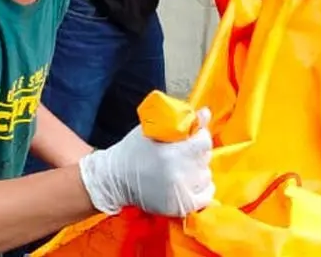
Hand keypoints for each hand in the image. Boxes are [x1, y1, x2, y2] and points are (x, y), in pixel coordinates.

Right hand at [79, 108, 214, 216]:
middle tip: (184, 152)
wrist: (114, 179)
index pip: (204, 143)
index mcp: (172, 153)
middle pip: (204, 159)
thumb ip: (181, 121)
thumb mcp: (153, 129)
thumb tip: (206, 113)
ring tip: (184, 167)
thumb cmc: (132, 150)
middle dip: (197, 153)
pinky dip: (202, 189)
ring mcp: (179, 193)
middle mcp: (178, 174)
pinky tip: (192, 183)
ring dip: (198, 170)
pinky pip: (205, 197)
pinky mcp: (178, 207)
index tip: (193, 137)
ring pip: (206, 176)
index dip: (200, 137)